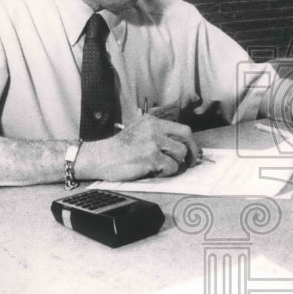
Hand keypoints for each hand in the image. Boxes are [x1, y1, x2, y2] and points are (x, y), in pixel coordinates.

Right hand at [77, 116, 199, 180]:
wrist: (99, 157)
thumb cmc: (119, 149)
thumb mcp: (140, 132)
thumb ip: (160, 136)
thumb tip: (185, 147)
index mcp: (153, 122)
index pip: (182, 129)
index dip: (191, 142)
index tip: (193, 152)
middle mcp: (154, 129)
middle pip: (185, 139)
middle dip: (191, 153)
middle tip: (190, 163)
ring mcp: (153, 143)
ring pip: (180, 155)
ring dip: (175, 164)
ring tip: (161, 166)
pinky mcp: (150, 158)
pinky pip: (171, 167)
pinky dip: (166, 172)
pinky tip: (153, 170)